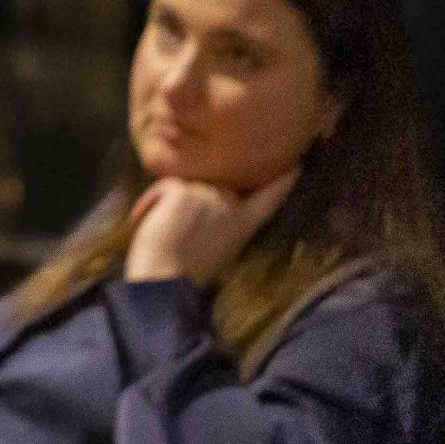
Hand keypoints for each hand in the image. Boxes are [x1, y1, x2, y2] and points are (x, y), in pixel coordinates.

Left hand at [125, 169, 298, 284]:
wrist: (167, 277)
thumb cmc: (187, 270)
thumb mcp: (220, 245)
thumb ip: (223, 218)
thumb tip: (210, 195)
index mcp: (244, 223)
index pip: (269, 198)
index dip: (282, 182)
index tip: (297, 165)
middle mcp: (232, 205)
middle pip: (207, 186)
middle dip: (185, 202)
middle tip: (174, 232)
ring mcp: (209, 194)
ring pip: (179, 186)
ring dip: (162, 206)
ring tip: (160, 232)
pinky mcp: (183, 189)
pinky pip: (160, 187)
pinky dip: (148, 205)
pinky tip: (148, 225)